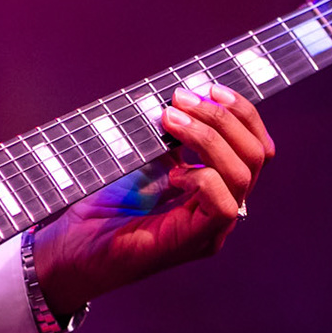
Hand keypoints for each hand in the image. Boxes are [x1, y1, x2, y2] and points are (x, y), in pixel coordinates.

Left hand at [31, 85, 273, 317]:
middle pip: (257, 156)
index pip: (256, 146)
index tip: (209, 87)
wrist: (74, 245)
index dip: (241, 113)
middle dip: (223, 118)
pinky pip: (224, 207)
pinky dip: (201, 178)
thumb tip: (184, 97)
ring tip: (170, 120)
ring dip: (208, 137)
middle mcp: (223, 208)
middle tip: (181, 99)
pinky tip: (173, 173)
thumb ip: (170, 134)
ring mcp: (212, 229)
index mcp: (217, 186)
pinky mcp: (193, 242)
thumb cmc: (105, 202)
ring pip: (242, 175)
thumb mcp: (144, 156)